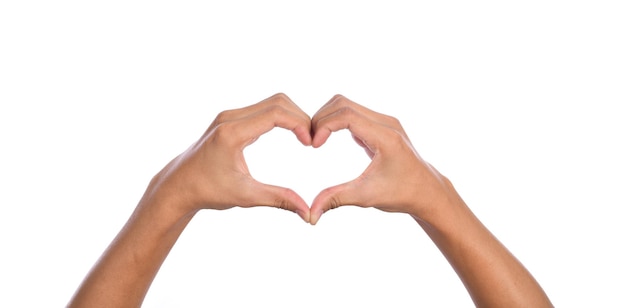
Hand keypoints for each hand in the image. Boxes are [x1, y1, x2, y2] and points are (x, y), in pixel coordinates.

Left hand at [144, 93, 312, 221]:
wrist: (179, 186)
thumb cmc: (208, 191)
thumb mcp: (245, 196)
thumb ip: (278, 199)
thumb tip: (307, 212)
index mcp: (232, 133)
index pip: (275, 114)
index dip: (300, 123)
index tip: (311, 142)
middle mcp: (230, 118)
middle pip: (277, 102)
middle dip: (300, 117)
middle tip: (313, 139)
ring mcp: (229, 116)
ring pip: (271, 102)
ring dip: (292, 116)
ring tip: (305, 137)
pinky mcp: (230, 119)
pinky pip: (263, 108)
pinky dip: (281, 117)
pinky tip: (291, 133)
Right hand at [309, 95, 460, 224]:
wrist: (427, 191)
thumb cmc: (401, 194)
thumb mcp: (366, 197)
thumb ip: (336, 199)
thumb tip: (310, 215)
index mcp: (385, 137)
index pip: (346, 115)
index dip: (324, 125)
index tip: (313, 146)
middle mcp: (386, 123)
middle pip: (343, 103)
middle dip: (321, 118)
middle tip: (309, 141)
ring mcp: (385, 121)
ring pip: (347, 105)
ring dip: (327, 118)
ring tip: (316, 140)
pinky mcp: (381, 125)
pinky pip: (353, 113)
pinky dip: (336, 121)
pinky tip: (328, 139)